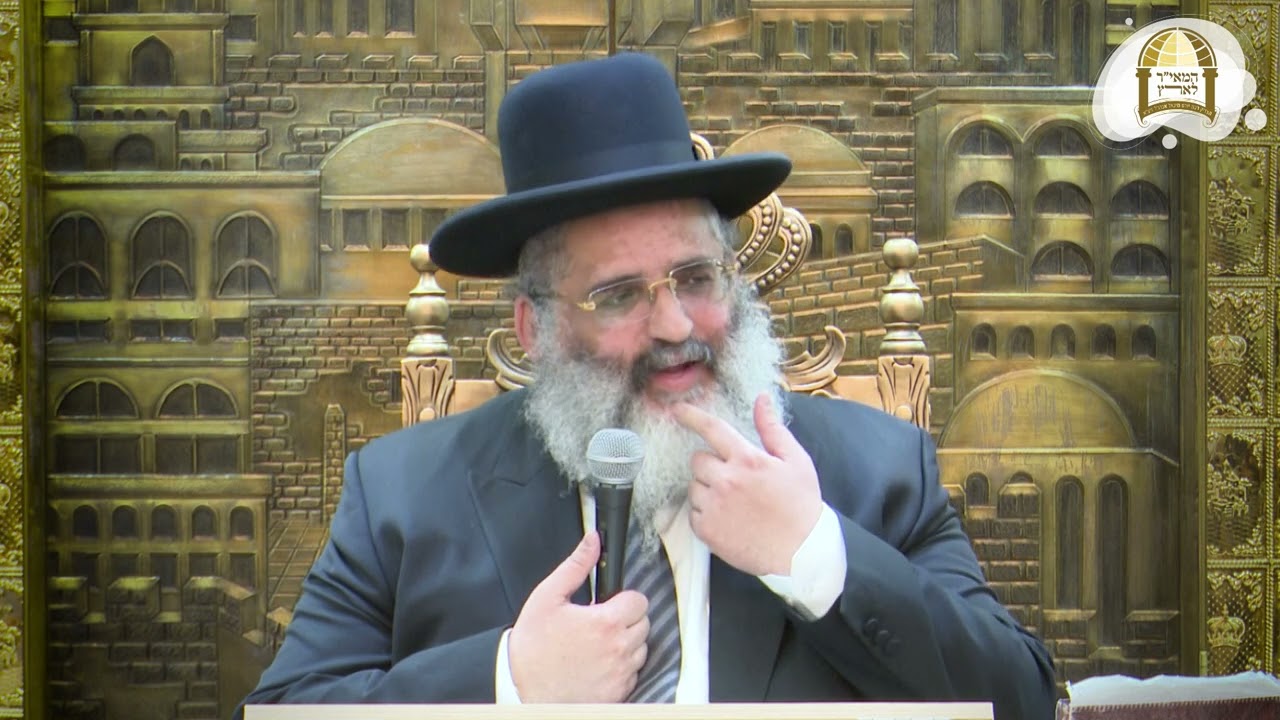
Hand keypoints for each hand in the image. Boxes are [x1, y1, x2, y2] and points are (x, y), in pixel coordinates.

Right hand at [508, 532, 649, 701]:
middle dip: (625, 619)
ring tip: (597, 644)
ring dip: (625, 643)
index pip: (639, 601)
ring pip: (641, 649)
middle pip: (643, 623)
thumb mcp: (547, 598)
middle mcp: (619, 649)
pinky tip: (598, 664)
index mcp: (606, 622)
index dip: (624, 599)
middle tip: (600, 623)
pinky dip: (621, 667)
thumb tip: (593, 541)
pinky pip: (633, 673)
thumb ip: (575, 567)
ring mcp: (621, 673)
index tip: (608, 604)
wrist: (523, 691)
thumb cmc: (533, 648)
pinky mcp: (619, 692)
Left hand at [675, 392, 822, 576]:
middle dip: (712, 465)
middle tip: (735, 478)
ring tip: (735, 503)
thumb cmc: (801, 504)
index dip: (691, 416)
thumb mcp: (795, 460)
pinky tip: (729, 519)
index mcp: (746, 459)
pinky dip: (706, 514)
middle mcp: (725, 480)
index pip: (711, 429)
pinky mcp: (707, 531)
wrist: (802, 552)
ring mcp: (713, 507)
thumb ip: (772, 428)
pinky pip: (693, 513)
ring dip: (708, 490)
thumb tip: (760, 398)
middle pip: (698, 461)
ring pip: (694, 487)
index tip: (677, 411)